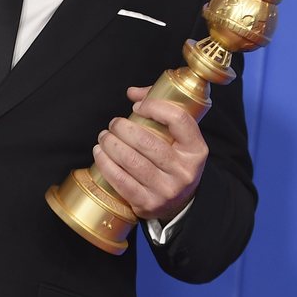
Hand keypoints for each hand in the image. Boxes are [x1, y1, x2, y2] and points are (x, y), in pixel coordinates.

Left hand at [92, 86, 207, 223]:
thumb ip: (159, 108)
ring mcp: (167, 190)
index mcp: (196, 150)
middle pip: (148, 142)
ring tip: (104, 136)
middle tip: (113, 123)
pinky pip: (121, 181)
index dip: (154, 107)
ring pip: (131, 161)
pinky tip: (99, 153)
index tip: (138, 107)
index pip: (178, 120)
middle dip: (123, 128)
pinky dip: (106, 164)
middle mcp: (184, 171)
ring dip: (111, 144)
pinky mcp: (148, 203)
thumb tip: (133, 93)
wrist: (180, 202)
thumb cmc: (174, 160)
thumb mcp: (178, 137)